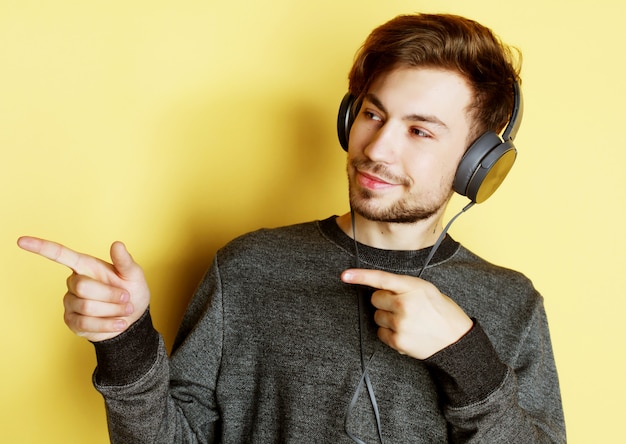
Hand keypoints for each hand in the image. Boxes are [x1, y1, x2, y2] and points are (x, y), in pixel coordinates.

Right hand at [17, 236, 149, 341]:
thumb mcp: (133, 274)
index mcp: (86, 266)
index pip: (60, 254)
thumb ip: (125, 261)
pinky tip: (119, 323)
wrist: (133, 317)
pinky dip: (108, 324)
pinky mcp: (72, 322)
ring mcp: (71, 303)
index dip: (41, 248)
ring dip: (112, 310)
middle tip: (126, 298)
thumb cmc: (131, 290)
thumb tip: (117, 244)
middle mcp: (74, 283)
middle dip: (110, 294)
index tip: (21, 240)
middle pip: (82, 286)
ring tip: (124, 309)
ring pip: (86, 307)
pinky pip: (87, 324)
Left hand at [341, 268, 472, 359]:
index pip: (381, 279)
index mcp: (412, 287)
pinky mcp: (398, 341)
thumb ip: (402, 286)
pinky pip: (381, 333)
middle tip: (402, 307)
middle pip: (375, 299)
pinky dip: (389, 333)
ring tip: (408, 321)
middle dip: (384, 302)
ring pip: (377, 317)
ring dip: (387, 318)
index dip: (360, 276)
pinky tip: (406, 332)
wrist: (456, 338)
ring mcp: (400, 324)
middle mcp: (404, 304)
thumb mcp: (425, 289)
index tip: (344, 275)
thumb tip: (378, 288)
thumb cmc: (439, 310)